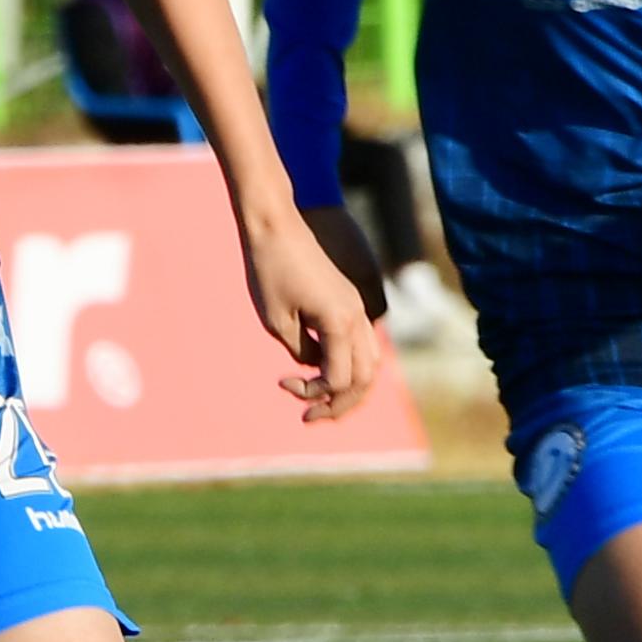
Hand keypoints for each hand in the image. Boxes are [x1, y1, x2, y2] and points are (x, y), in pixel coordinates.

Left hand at [243, 202, 383, 421]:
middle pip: (365, 378)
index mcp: (341, 323)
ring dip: (350, 387)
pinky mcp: (350, 302)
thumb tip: (316, 367)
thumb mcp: (277, 321)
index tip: (283, 383)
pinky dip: (349, 365)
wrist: (275, 225)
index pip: (340, 379)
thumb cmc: (269, 270)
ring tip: (321, 402)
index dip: (314, 393)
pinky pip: (362, 343)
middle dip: (340, 404)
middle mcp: (358, 317)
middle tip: (310, 417)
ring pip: (371, 362)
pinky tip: (321, 370)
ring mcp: (358, 308)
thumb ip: (302, 352)